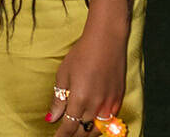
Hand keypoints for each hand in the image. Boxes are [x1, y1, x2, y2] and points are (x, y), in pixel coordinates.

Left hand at [46, 21, 128, 136]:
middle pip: (83, 131)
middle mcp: (96, 106)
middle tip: (63, 136)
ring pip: (97, 129)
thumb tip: (51, 118)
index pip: (69, 127)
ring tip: (77, 133)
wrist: (107, 41)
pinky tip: (92, 125)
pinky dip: (99, 126)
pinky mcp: (118, 100)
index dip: (61, 136)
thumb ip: (59, 99)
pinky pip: (109, 121)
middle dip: (73, 136)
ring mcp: (110, 104)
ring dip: (86, 133)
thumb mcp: (63, 74)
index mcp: (80, 99)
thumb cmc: (81, 54)